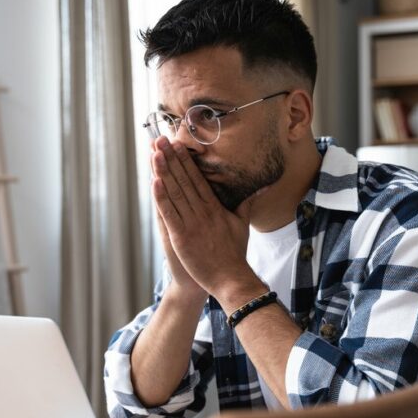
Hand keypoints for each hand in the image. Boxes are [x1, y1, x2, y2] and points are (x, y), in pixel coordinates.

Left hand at [151, 137, 266, 305]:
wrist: (231, 278)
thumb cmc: (235, 253)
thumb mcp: (242, 224)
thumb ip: (248, 202)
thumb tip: (263, 186)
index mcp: (215, 207)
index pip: (198, 179)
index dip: (186, 161)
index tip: (177, 144)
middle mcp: (203, 212)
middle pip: (184, 180)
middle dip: (172, 159)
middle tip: (161, 139)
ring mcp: (192, 224)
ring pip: (175, 192)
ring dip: (164, 171)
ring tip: (154, 152)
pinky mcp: (181, 237)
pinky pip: (169, 213)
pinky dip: (161, 197)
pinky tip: (154, 181)